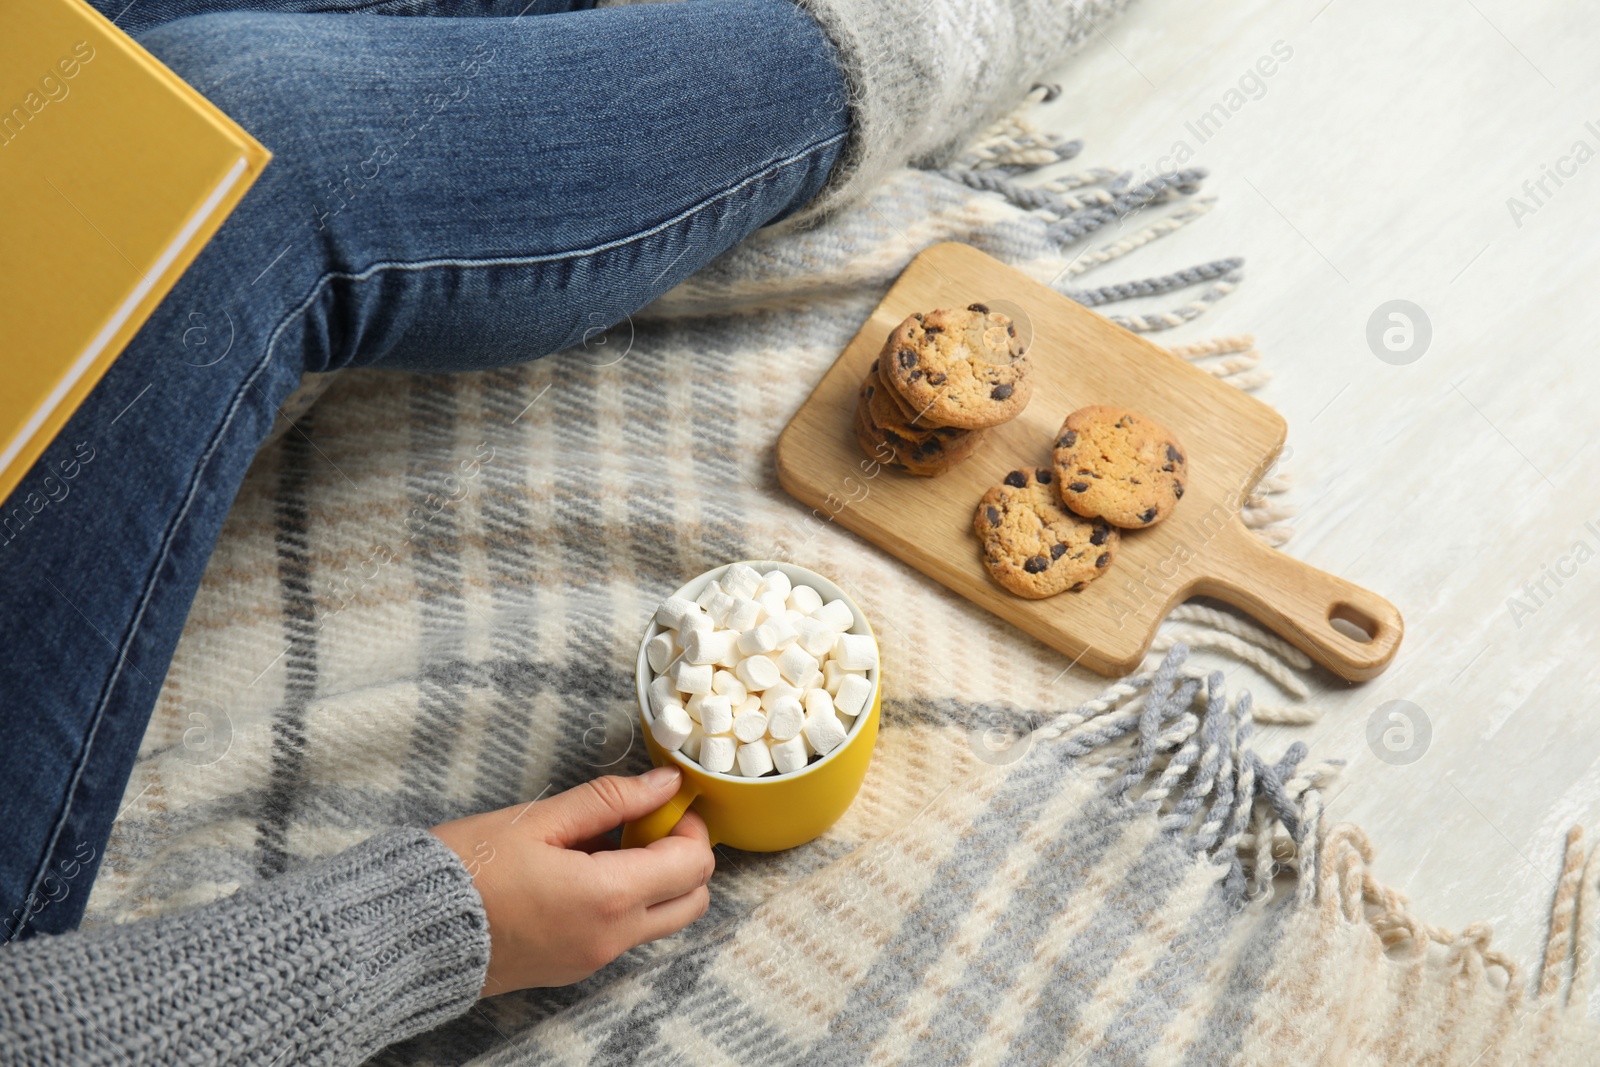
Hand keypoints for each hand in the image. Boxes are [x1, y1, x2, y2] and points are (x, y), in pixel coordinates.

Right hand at [430, 766, 713, 995]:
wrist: (409, 931)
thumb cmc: (465, 869)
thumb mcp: (539, 819)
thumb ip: (611, 799)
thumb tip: (665, 782)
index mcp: (607, 898)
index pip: (693, 865)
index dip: (688, 826)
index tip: (664, 803)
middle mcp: (610, 938)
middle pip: (691, 901)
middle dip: (683, 857)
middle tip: (644, 823)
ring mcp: (593, 959)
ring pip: (661, 920)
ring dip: (655, 881)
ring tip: (604, 844)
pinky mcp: (573, 968)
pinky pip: (623, 934)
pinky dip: (624, 901)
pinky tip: (580, 871)